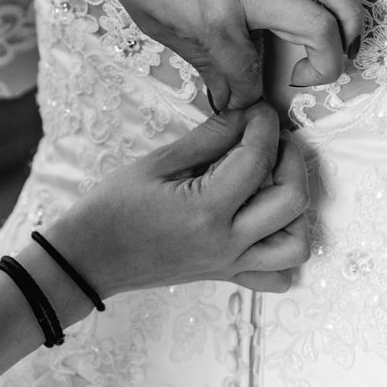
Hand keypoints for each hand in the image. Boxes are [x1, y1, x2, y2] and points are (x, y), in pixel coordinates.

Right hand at [49, 103, 310, 297]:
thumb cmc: (112, 209)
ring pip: (295, 245)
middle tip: (275, 139)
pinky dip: (283, 250)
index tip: (259, 109)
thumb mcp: (156, 164)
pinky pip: (276, 277)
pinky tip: (269, 223)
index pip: (257, 159)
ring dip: (298, 209)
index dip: (265, 125)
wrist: (88, 260)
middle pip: (292, 201)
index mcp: (206, 211)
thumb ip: (208, 140)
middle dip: (292, 160)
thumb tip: (246, 116)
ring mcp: (229, 264)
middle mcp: (226, 243)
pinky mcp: (226, 276)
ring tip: (277, 180)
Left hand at [85, 0, 361, 110]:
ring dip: (348, 14)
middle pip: (316, 28)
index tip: (241, 103)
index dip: (247, 99)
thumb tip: (223, 93)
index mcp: (215, 21)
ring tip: (345, 39)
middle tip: (306, 78)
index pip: (248, 74)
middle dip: (326, 64)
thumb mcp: (154, 22)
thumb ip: (199, 59)